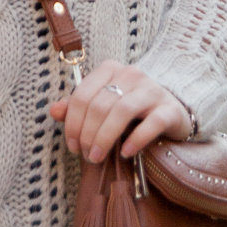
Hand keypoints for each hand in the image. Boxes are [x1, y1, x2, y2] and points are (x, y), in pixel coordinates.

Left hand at [47, 60, 190, 163]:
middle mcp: (131, 74)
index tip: (72, 146)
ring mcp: (152, 90)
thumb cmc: (132, 110)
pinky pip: (151, 123)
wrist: (172, 113)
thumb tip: (53, 111)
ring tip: (98, 157)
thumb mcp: (103, 105)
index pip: (82, 95)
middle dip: (88, 134)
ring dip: (105, 138)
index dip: (72, 123)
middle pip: (100, 105)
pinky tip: (126, 153)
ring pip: (122, 111)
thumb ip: (78, 107)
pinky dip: (136, 139)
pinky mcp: (169, 109)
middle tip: (86, 155)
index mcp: (110, 70)